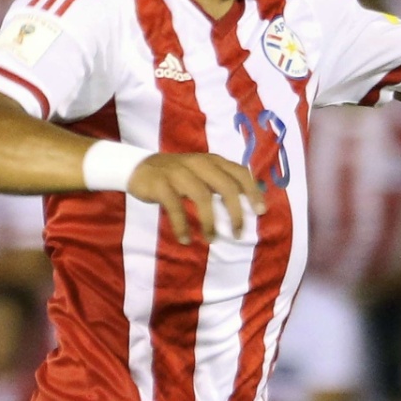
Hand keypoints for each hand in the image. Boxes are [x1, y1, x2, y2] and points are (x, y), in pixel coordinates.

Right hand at [127, 152, 266, 244]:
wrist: (139, 168)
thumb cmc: (178, 176)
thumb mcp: (203, 174)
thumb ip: (223, 184)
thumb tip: (251, 205)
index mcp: (213, 160)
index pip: (240, 172)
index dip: (253, 191)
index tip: (261, 212)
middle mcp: (199, 163)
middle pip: (226, 185)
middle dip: (236, 212)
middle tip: (238, 233)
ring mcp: (178, 171)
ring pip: (202, 196)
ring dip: (210, 222)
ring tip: (212, 240)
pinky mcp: (160, 183)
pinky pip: (175, 206)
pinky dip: (182, 225)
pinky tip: (185, 239)